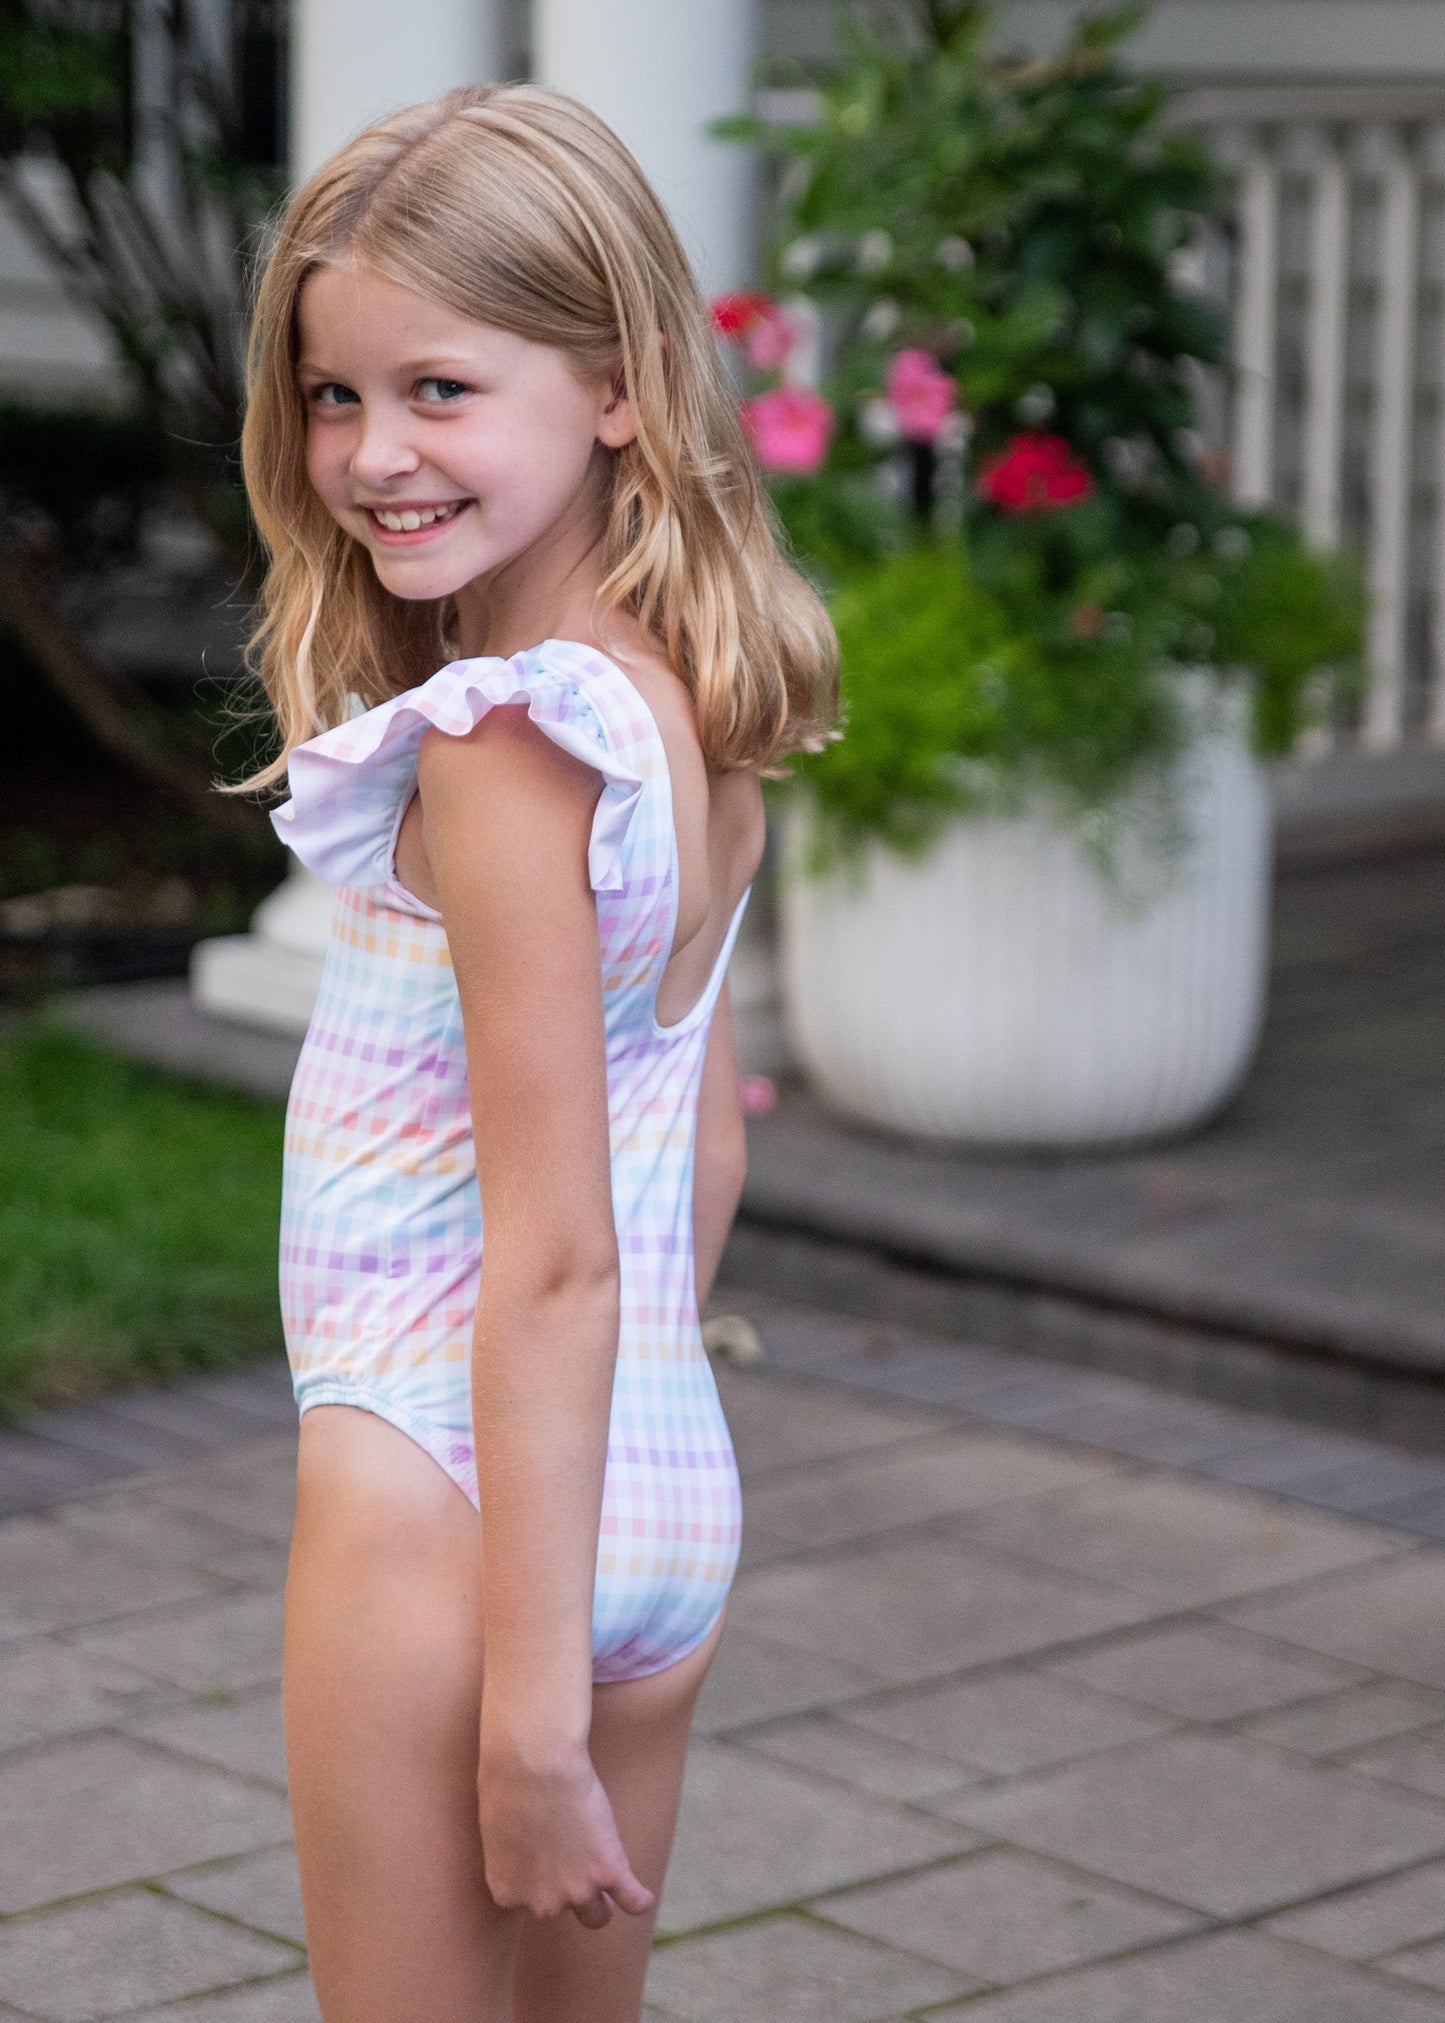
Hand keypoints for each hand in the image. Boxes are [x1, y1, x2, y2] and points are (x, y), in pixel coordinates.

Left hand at [478, 1737, 655, 1928]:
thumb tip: (531, 1857)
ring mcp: (578, 1891)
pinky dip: (638, 1900)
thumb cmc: (508, 1783)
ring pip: (597, 1914)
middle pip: (563, 1907)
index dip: (541, 1876)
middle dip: (569, 1887)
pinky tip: (643, 1897)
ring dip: (602, 1900)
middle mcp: (542, 1903)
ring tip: (607, 1883)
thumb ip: (514, 1859)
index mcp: (508, 1893)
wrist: (534, 1764)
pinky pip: (632, 1899)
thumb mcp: (497, 1833)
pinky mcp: (609, 1870)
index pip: (530, 1900)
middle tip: (574, 1859)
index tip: (545, 1854)